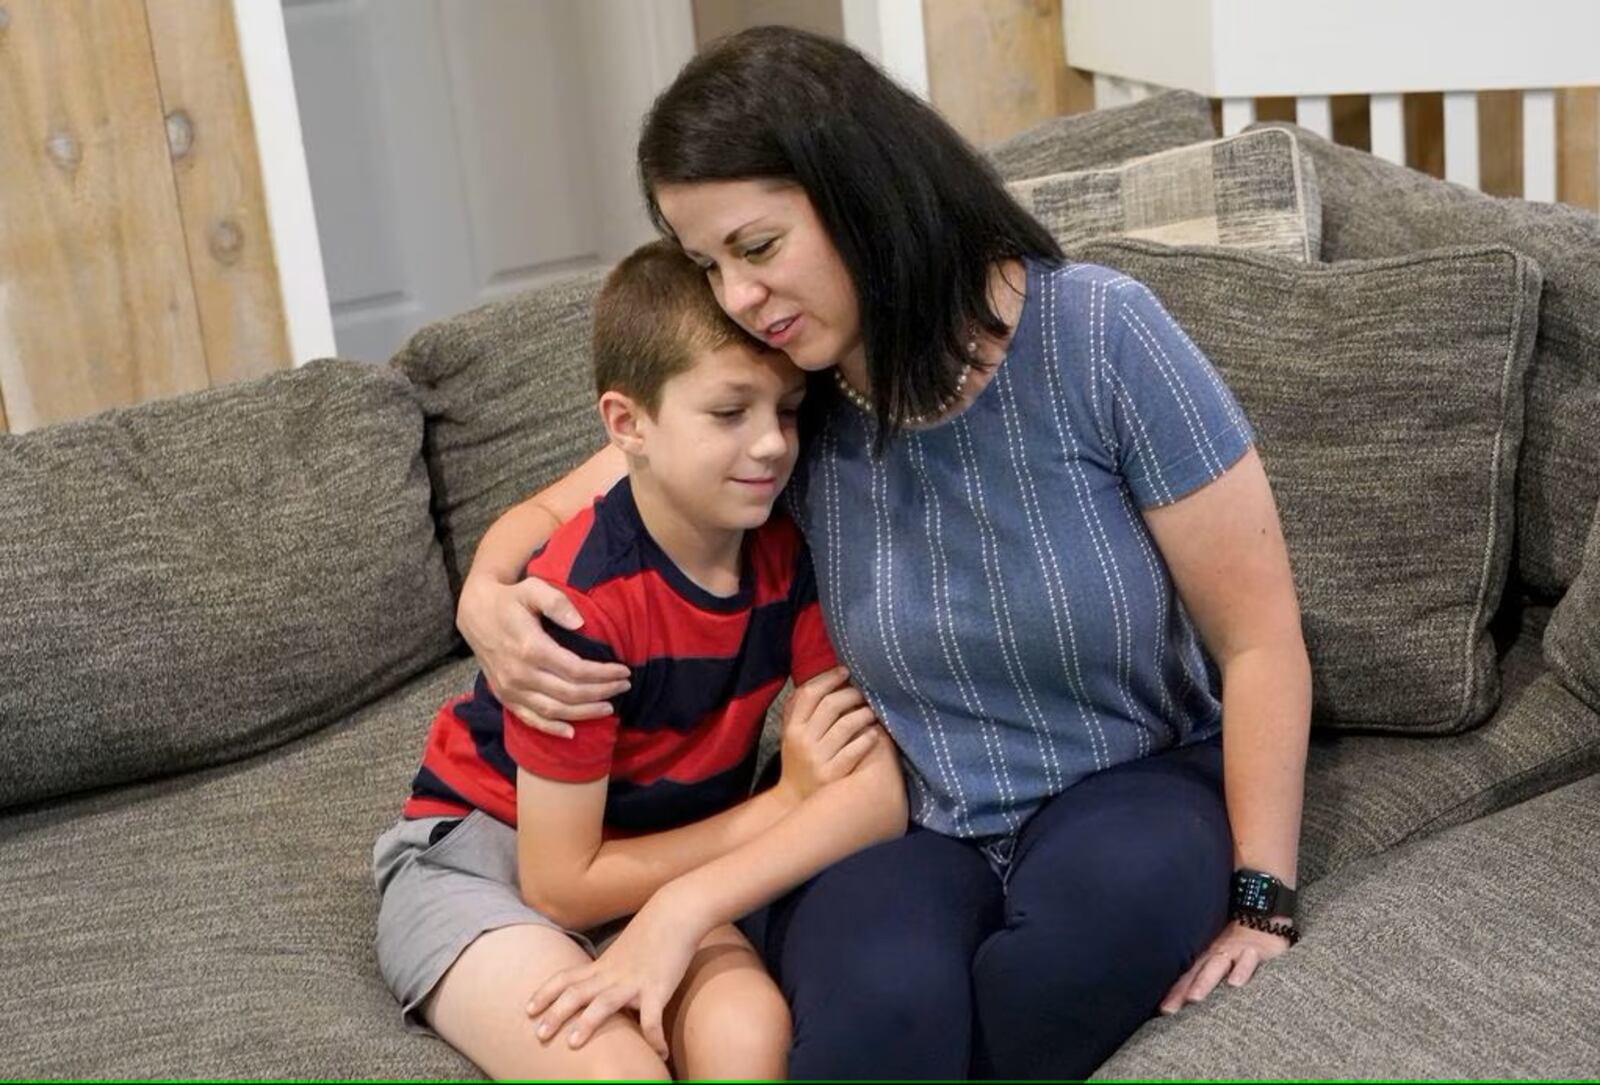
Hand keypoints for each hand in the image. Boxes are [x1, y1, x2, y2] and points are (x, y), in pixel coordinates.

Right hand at [456, 572, 630, 736]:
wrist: (475, 612)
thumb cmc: (510, 599)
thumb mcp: (532, 589)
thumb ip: (557, 602)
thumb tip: (580, 623)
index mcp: (530, 648)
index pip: (576, 670)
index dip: (603, 674)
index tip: (624, 671)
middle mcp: (520, 674)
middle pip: (570, 693)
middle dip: (601, 692)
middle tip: (623, 687)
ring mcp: (510, 689)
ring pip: (553, 711)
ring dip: (584, 713)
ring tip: (609, 708)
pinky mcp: (504, 697)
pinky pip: (530, 719)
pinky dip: (551, 729)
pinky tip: (572, 733)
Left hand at [525, 889, 705, 1059]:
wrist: (676, 912)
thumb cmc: (652, 931)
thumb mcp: (623, 951)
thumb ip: (610, 970)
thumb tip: (602, 986)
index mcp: (602, 966)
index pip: (565, 978)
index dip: (545, 994)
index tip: (527, 1010)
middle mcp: (612, 974)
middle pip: (576, 993)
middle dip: (555, 1014)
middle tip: (538, 1035)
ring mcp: (633, 982)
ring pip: (603, 1003)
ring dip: (586, 1023)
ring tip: (573, 1044)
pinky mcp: (657, 988)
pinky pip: (652, 1018)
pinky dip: (654, 1038)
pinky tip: (660, 1054)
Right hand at [776, 666, 881, 802]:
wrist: (796, 801)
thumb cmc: (799, 761)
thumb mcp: (792, 735)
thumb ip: (799, 709)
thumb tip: (819, 679)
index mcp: (791, 728)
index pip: (809, 693)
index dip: (829, 678)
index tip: (845, 671)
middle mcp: (802, 741)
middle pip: (830, 705)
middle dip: (851, 694)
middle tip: (864, 694)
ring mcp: (817, 759)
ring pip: (846, 725)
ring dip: (864, 714)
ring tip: (872, 713)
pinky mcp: (832, 775)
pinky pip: (854, 750)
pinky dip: (867, 738)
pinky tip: (875, 735)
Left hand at [1159, 918, 1293, 1014]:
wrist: (1266, 913)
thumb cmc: (1242, 936)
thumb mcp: (1221, 949)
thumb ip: (1206, 968)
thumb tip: (1188, 992)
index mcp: (1206, 954)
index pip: (1186, 975)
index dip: (1173, 992)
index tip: (1161, 1011)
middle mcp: (1217, 953)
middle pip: (1196, 974)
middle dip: (1182, 991)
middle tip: (1168, 1009)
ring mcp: (1235, 950)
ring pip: (1217, 967)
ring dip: (1205, 981)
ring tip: (1194, 997)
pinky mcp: (1256, 949)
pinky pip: (1249, 959)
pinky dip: (1243, 970)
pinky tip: (1235, 984)